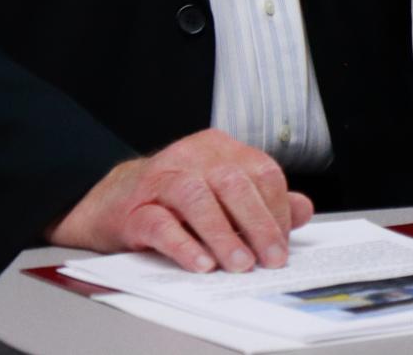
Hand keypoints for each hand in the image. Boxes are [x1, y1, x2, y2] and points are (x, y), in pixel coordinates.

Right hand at [47, 129, 314, 272]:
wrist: (110, 201)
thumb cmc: (174, 200)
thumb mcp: (222, 195)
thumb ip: (262, 201)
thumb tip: (303, 210)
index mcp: (219, 148)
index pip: (261, 172)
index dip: (276, 210)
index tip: (283, 245)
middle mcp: (191, 155)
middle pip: (233, 182)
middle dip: (257, 224)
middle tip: (269, 259)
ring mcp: (160, 178)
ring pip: (197, 197)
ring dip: (222, 234)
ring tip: (238, 264)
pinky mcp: (134, 207)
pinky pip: (160, 223)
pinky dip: (183, 244)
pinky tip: (200, 263)